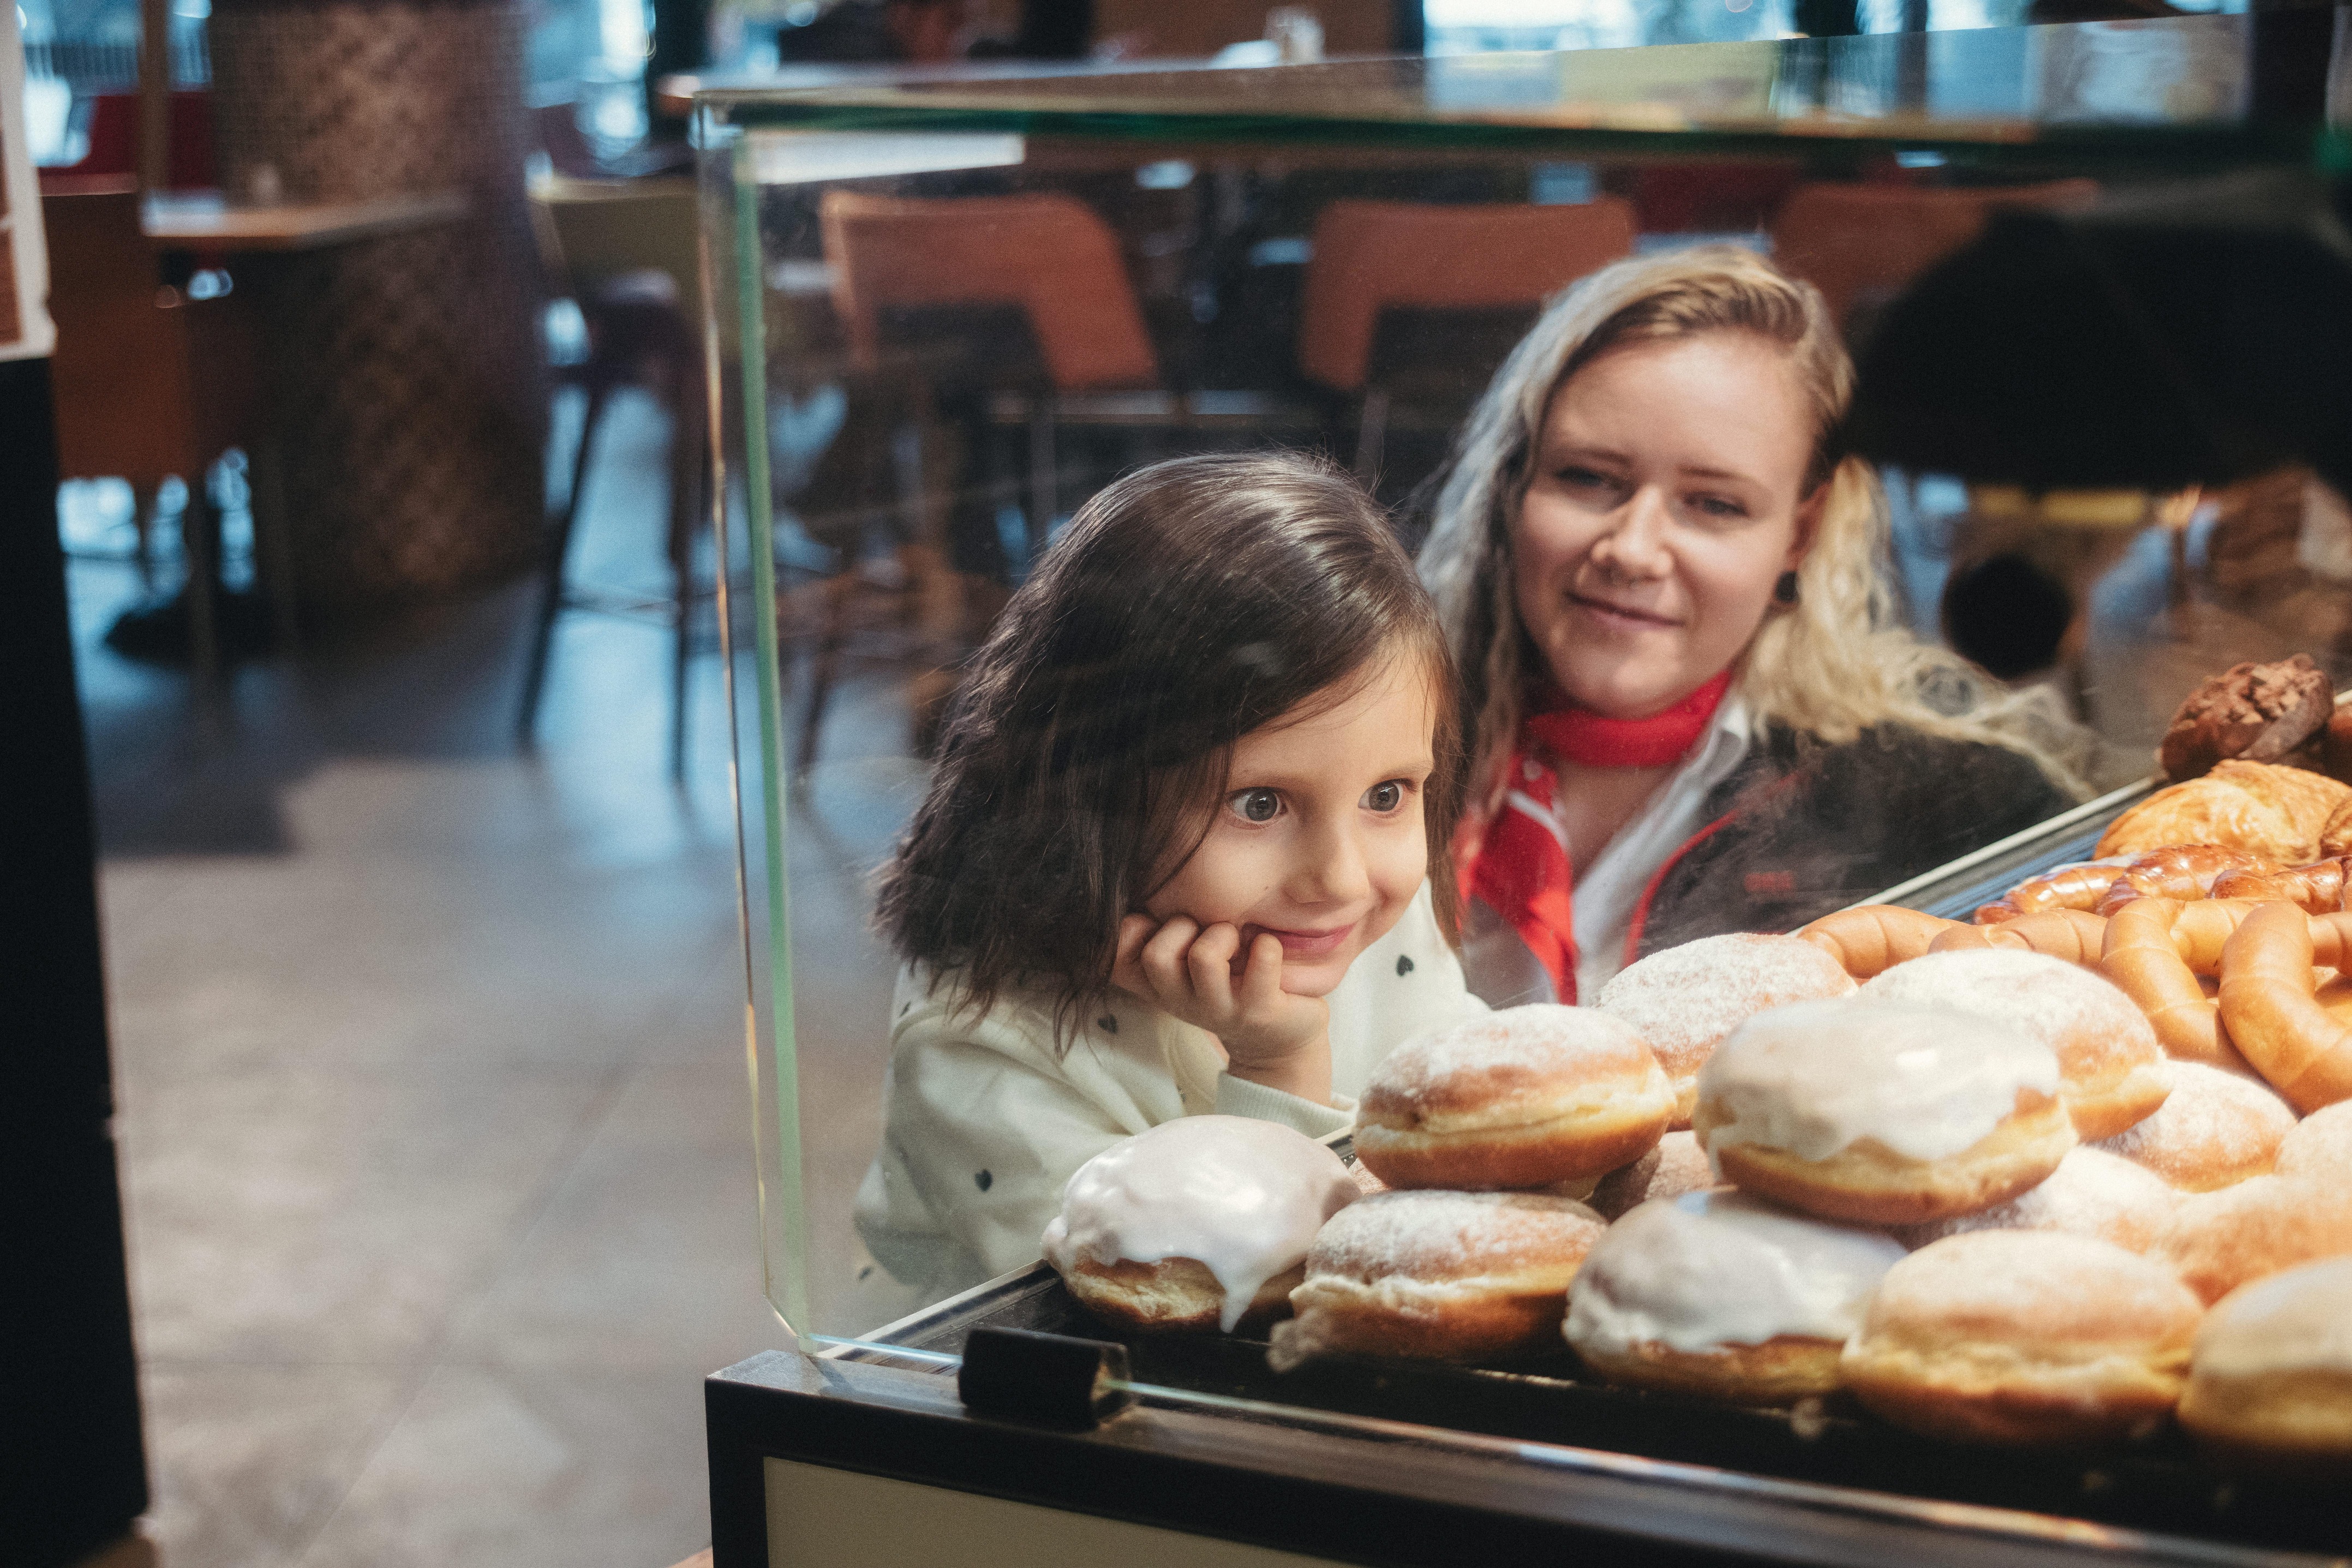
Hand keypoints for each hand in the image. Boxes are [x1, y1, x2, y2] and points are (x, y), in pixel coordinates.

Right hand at [1112, 913, 1333, 1104]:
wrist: (1277, 1037)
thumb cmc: (1228, 980)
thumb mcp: (1186, 964)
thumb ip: (1164, 932)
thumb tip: (1150, 880)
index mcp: (1156, 985)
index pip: (1113, 958)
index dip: (1128, 929)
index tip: (1157, 924)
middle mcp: (1180, 1002)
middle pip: (1155, 956)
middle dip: (1181, 926)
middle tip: (1205, 932)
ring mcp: (1219, 1010)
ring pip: (1204, 957)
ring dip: (1224, 934)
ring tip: (1238, 939)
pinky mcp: (1259, 1012)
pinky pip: (1261, 958)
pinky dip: (1268, 944)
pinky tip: (1268, 949)